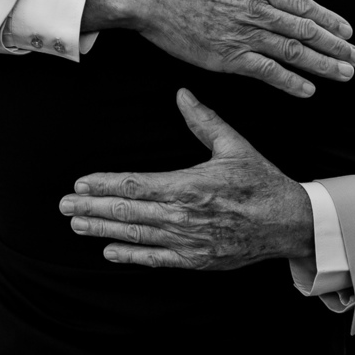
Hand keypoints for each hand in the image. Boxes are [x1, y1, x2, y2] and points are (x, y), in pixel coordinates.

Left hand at [58, 89, 313, 268]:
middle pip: (129, 212)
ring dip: (103, 229)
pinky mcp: (197, 260)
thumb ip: (203, 120)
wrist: (290, 222)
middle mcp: (185, 215)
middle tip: (64, 205)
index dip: (105, 185)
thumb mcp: (234, 146)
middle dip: (93, 208)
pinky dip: (132, 255)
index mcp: (190, 185)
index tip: (81, 182)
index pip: (136, 185)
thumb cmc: (261, 181)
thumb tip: (182, 93)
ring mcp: (190, 241)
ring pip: (137, 235)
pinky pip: (158, 259)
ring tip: (77, 224)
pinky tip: (109, 251)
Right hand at [103, 0, 354, 97]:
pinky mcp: (228, 57)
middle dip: (336, 46)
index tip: (346, 30)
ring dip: (323, 65)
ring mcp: (244, 35)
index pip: (302, 4)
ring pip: (294, 52)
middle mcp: (256, 11)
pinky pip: (267, 72)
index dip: (328, 18)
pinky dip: (290, 82)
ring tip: (345, 75)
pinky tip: (308, 90)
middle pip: (306, 30)